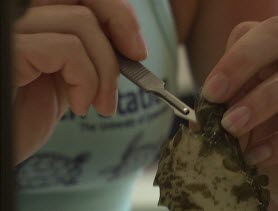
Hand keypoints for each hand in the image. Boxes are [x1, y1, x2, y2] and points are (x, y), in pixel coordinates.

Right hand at [13, 0, 146, 163]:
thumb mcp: (67, 79)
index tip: (136, 48)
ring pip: (82, 23)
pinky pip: (67, 49)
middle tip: (137, 57)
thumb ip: (89, 56)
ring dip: (104, 71)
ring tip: (99, 104)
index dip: (115, 11)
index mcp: (37, 22)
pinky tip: (79, 106)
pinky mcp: (12, 48)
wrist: (0, 149)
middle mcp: (21, 18)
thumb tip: (130, 46)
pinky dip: (85, 81)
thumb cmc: (24, 118)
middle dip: (120, 23)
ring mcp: (14, 30)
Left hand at [202, 17, 277, 210]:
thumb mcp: (244, 131)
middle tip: (217, 96)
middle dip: (244, 62)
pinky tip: (265, 155)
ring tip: (234, 128)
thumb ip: (226, 112)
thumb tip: (201, 109)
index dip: (230, 58)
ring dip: (265, 99)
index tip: (210, 92)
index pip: (254, 33)